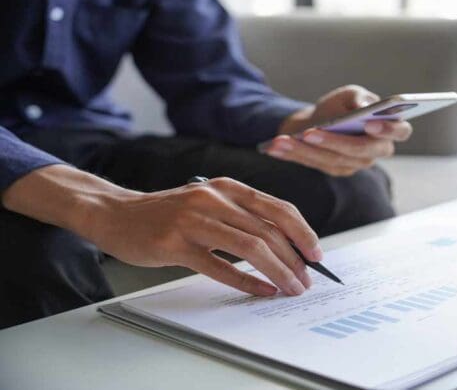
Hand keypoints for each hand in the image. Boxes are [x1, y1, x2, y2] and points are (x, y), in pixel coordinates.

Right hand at [86, 177, 321, 295]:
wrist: (116, 213)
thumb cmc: (169, 213)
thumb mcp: (210, 201)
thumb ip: (242, 215)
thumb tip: (286, 243)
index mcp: (228, 187)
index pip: (278, 208)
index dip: (303, 233)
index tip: (317, 255)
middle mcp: (214, 199)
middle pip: (269, 231)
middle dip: (295, 259)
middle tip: (306, 280)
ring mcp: (194, 220)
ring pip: (251, 247)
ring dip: (278, 271)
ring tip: (291, 288)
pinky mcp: (175, 244)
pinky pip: (219, 266)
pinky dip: (246, 282)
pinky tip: (262, 291)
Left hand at [267, 85, 412, 176]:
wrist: (319, 120)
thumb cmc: (340, 106)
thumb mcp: (348, 94)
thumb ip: (357, 98)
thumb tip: (364, 107)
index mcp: (388, 129)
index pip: (399, 132)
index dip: (388, 130)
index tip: (369, 124)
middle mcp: (376, 151)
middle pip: (360, 152)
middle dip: (335, 142)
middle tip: (310, 133)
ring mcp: (356, 164)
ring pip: (332, 159)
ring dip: (305, 150)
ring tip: (283, 139)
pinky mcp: (336, 170)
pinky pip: (314, 164)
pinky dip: (294, 154)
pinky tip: (276, 147)